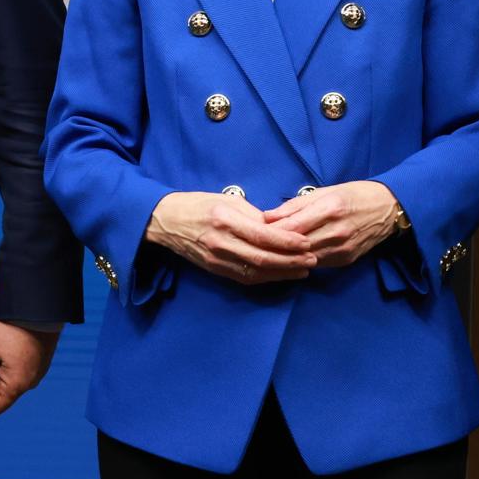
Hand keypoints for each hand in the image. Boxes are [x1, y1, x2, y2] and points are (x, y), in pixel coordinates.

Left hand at [0, 320, 59, 416]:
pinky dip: (7, 360)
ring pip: (8, 378)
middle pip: (0, 392)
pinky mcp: (40, 359)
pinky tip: (4, 343)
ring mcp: (37, 370)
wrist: (39, 306)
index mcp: (18, 384)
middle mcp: (30, 382)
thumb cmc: (13, 327)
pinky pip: (18, 368)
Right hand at [145, 191, 316, 284]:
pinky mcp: (215, 270)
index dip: (287, 242)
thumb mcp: (227, 200)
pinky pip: (244, 278)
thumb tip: (279, 228)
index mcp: (225, 219)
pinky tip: (281, 275)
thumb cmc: (199, 204)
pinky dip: (265, 278)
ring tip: (303, 270)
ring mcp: (217, 259)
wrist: (165, 221)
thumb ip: (253, 216)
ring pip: (255, 272)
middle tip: (312, 260)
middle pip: (262, 258)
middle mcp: (221, 242)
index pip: (262, 235)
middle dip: (290, 261)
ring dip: (282, 273)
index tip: (306, 243)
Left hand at [261, 181, 401, 268]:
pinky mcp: (345, 260)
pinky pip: (317, 264)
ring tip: (270, 253)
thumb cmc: (353, 195)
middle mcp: (336, 231)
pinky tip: (292, 256)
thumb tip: (267, 217)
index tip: (254, 232)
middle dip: (274, 247)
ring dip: (286, 257)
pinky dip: (303, 261)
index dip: (270, 233)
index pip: (291, 228)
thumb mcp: (324, 191)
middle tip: (256, 246)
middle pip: (295, 246)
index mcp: (329, 209)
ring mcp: (342, 249)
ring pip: (304, 259)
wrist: (387, 209)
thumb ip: (294, 205)